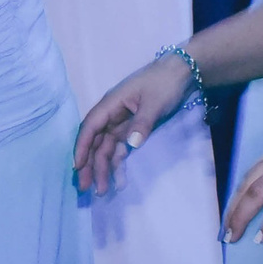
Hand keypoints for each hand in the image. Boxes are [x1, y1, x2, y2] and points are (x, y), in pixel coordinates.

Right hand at [74, 54, 198, 194]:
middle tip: (86, 187)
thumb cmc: (165, 83)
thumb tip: (130, 145)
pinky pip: (121, 149)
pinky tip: (119, 180)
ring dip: (103, 168)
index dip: (82, 147)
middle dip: (89, 164)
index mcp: (111, 104)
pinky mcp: (132, 129)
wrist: (184, 72)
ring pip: (106, 149)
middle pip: (95, 142)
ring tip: (102, 191)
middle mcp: (112, 115)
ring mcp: (122, 123)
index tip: (78, 167)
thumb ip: (142, 124)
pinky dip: (119, 164)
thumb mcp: (155, 103)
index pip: (90, 127)